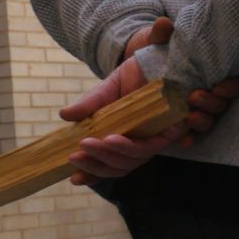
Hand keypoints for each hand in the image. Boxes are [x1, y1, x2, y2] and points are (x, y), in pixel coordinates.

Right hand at [59, 57, 185, 184]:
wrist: (157, 59)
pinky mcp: (175, 127)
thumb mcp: (107, 90)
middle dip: (99, 162)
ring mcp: (158, 137)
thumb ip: (89, 105)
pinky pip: (163, 142)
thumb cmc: (132, 78)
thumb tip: (64, 115)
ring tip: (103, 141)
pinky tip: (120, 138)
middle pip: (123, 165)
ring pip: (140, 156)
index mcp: (122, 140)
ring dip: (119, 152)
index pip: (108, 165)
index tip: (73, 178)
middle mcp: (140, 143)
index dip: (92, 174)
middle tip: (78, 152)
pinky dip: (145, 143)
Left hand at [120, 16, 238, 144]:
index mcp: (204, 75)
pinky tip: (183, 140)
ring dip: (202, 121)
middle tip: (195, 97)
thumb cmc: (148, 55)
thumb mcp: (152, 42)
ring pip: (207, 121)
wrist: (128, 70)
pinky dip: (188, 139)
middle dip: (212, 103)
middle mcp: (202, 95)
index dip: (229, 86)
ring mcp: (190, 111)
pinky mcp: (176, 125)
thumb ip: (159, 34)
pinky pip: (188, 136)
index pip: (229, 84)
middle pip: (220, 105)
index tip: (219, 85)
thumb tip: (163, 23)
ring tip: (189, 117)